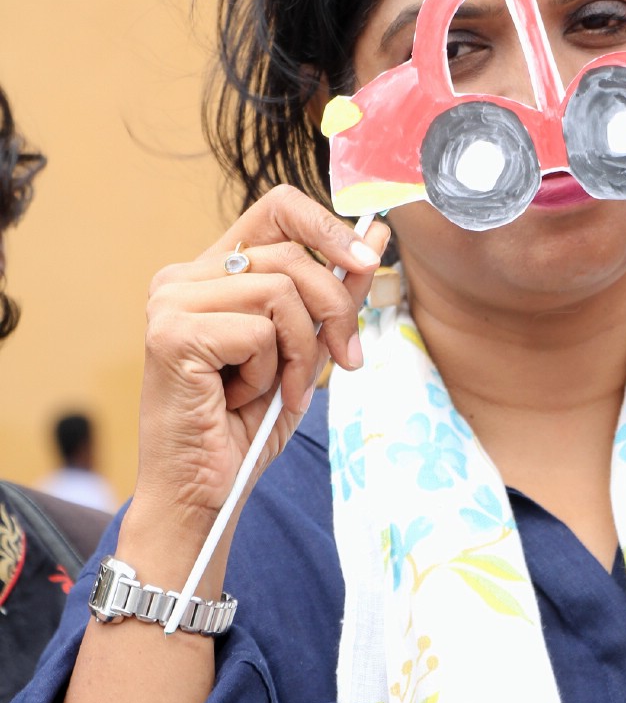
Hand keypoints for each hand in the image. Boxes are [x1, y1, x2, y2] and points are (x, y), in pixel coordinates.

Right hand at [134, 185, 388, 532]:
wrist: (202, 496)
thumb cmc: (245, 427)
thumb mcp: (307, 349)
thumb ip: (335, 293)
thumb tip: (377, 234)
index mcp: (212, 271)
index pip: (278, 207)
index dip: (328, 227)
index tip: (368, 260)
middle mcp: (183, 277)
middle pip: (292, 256)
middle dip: (334, 310)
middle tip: (344, 359)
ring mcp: (171, 301)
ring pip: (281, 291)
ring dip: (298, 353)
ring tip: (274, 390)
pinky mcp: (172, 332)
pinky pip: (258, 331)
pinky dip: (267, 373)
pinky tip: (238, 400)